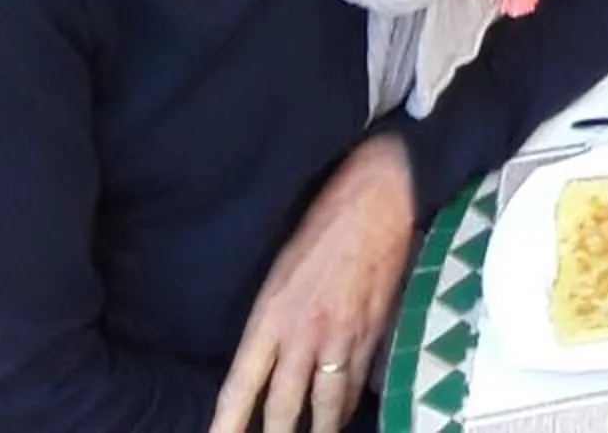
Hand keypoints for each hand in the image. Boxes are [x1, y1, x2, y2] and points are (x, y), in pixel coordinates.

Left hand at [211, 133, 416, 432]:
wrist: (380, 198)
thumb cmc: (324, 224)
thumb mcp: (279, 271)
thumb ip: (271, 319)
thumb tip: (266, 357)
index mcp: (271, 315)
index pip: (241, 385)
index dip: (227, 423)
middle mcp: (305, 333)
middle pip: (285, 405)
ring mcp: (343, 335)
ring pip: (327, 400)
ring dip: (320, 428)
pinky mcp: (376, 329)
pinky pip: (359, 379)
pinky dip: (350, 400)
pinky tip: (345, 412)